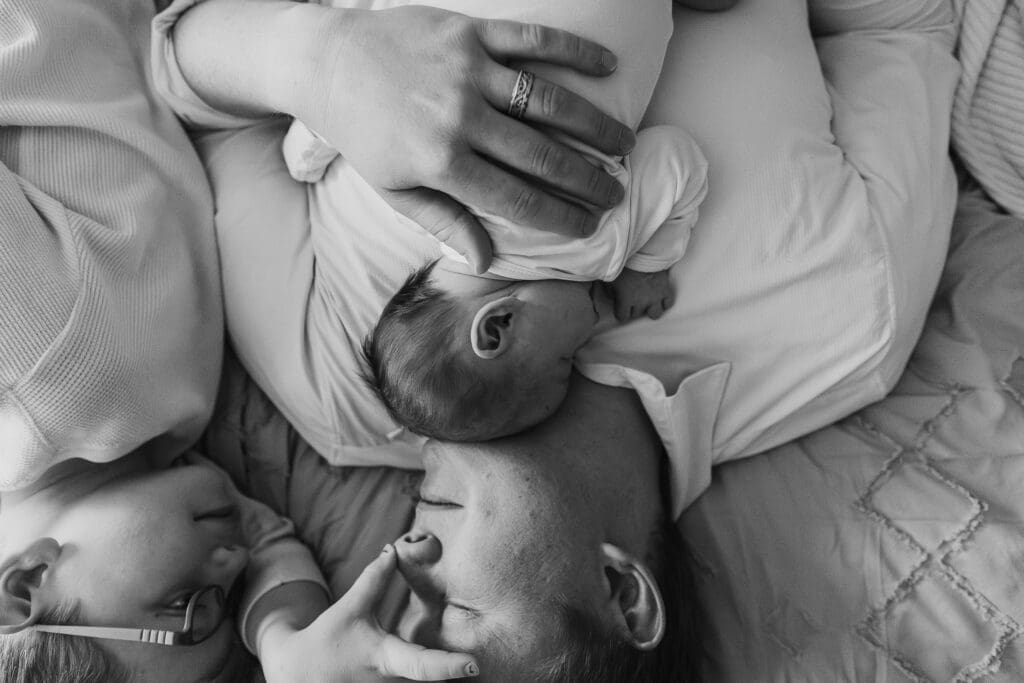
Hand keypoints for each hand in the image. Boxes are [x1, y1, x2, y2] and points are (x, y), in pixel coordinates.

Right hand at [259, 545, 477, 682]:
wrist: (297, 675)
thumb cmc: (327, 641)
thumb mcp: (350, 608)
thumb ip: (375, 580)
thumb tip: (393, 550)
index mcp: (384, 659)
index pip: (420, 665)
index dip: (448, 666)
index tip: (474, 664)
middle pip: (433, 682)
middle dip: (454, 674)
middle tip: (477, 666)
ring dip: (443, 678)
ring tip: (462, 669)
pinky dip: (430, 679)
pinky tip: (444, 674)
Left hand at [294, 5, 634, 271]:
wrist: (327, 63)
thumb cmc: (362, 133)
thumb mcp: (393, 188)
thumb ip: (443, 221)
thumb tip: (485, 259)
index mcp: (441, 163)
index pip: (516, 198)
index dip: (560, 216)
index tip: (589, 225)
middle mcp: (460, 118)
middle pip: (542, 156)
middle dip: (587, 180)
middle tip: (616, 193)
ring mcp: (468, 71)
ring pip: (548, 101)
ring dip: (594, 124)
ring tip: (623, 144)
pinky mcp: (470, 32)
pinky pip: (532, 40)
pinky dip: (574, 50)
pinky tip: (608, 64)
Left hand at [607, 268, 675, 321]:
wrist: (644, 250)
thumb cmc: (625, 262)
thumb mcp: (611, 276)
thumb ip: (609, 289)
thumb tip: (611, 295)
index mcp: (625, 300)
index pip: (622, 317)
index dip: (621, 311)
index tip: (621, 306)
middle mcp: (641, 302)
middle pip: (636, 314)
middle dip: (634, 308)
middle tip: (633, 298)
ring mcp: (655, 297)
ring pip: (654, 314)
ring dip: (650, 309)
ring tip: (647, 302)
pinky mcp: (665, 290)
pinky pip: (668, 304)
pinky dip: (664, 302)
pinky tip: (659, 297)